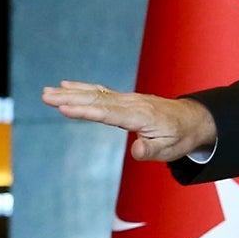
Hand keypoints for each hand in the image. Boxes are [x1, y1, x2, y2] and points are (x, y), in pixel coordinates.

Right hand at [40, 81, 218, 161]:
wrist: (193, 120)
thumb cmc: (180, 137)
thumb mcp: (169, 150)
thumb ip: (151, 151)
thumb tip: (136, 151)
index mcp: (140, 116)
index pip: (108, 113)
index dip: (85, 110)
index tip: (64, 108)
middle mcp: (132, 104)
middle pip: (97, 99)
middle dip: (70, 98)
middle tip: (45, 95)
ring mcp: (128, 99)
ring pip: (96, 93)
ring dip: (71, 92)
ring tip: (48, 92)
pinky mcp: (125, 100)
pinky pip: (101, 92)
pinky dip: (83, 89)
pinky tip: (67, 86)